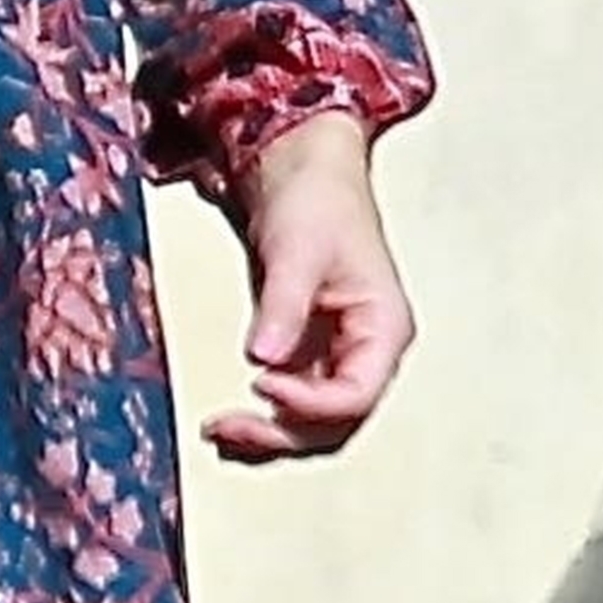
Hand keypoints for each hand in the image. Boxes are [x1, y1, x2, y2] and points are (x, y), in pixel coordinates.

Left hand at [202, 111, 413, 465]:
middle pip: (334, 422)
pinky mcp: (305, 352)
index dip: (310, 403)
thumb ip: (284, 306)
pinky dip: (261, 416)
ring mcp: (336, 355)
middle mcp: (366, 351)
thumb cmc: (318, 198)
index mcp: (383, 327)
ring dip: (269, 435)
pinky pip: (290, 401)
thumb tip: (264, 357)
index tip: (261, 382)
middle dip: (282, 433)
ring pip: (312, 422)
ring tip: (218, 431)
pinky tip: (228, 420)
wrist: (301, 167)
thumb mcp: (298, 250)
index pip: (356, 393)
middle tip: (227, 428)